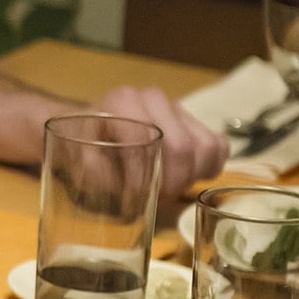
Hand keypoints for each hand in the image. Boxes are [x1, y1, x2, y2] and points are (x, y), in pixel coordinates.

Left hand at [92, 85, 227, 197]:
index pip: (146, 141)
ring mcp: (178, 109)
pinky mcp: (196, 123)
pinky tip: (188, 177)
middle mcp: (153, 99)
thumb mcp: (80, 162)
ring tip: (169, 188)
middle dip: (173, 182)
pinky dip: (209, 168)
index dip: (145, 177)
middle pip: (182, 147)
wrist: (91, 130)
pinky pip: (218, 147)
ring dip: (191, 177)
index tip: (137, 198)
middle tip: (158, 199)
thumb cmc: (85, 147)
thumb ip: (99, 174)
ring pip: (205, 147)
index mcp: (123, 101)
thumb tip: (132, 189)